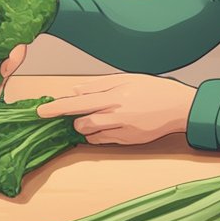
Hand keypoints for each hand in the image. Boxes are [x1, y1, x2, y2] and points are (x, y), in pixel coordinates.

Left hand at [36, 73, 195, 145]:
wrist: (179, 108)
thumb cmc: (153, 89)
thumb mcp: (126, 79)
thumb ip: (98, 85)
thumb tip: (74, 90)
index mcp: (114, 95)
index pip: (77, 102)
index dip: (56, 107)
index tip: (40, 111)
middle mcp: (115, 113)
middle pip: (80, 120)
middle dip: (70, 119)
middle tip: (70, 113)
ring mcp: (121, 129)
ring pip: (89, 132)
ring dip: (84, 126)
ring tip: (96, 115)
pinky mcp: (126, 141)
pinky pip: (102, 141)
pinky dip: (97, 134)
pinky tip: (105, 125)